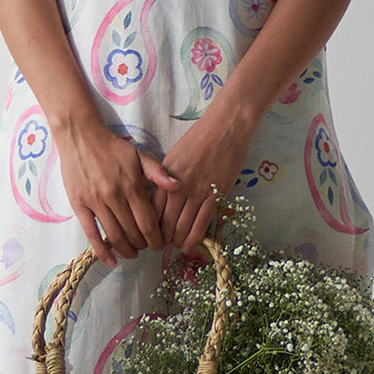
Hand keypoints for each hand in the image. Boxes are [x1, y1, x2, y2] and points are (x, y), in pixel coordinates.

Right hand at [56, 121, 180, 266]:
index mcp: (132, 185)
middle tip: (147, 248)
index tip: (160, 244)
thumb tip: (178, 186)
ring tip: (133, 253)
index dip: (156, 238)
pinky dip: (102, 251)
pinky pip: (91, 234)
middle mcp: (114, 196)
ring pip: (115, 236)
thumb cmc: (112, 147)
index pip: (148, 221)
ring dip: (126, 250)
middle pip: (133, 232)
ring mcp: (95, 202)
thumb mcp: (138, 155)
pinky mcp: (79, 205)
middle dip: (143, 245)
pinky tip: (111, 261)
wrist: (81, 136)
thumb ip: (158, 172)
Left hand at [155, 112, 253, 248]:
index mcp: (164, 177)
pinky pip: (202, 223)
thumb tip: (159, 201)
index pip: (152, 210)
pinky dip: (194, 238)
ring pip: (182, 226)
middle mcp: (178, 187)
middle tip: (162, 245)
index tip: (150, 234)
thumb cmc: (198, 140)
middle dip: (162, 238)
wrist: (224, 128)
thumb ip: (164, 180)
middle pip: (165, 222)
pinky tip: (189, 245)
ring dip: (177, 240)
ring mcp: (197, 192)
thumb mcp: (173, 158)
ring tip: (176, 245)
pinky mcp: (215, 195)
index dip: (149, 226)